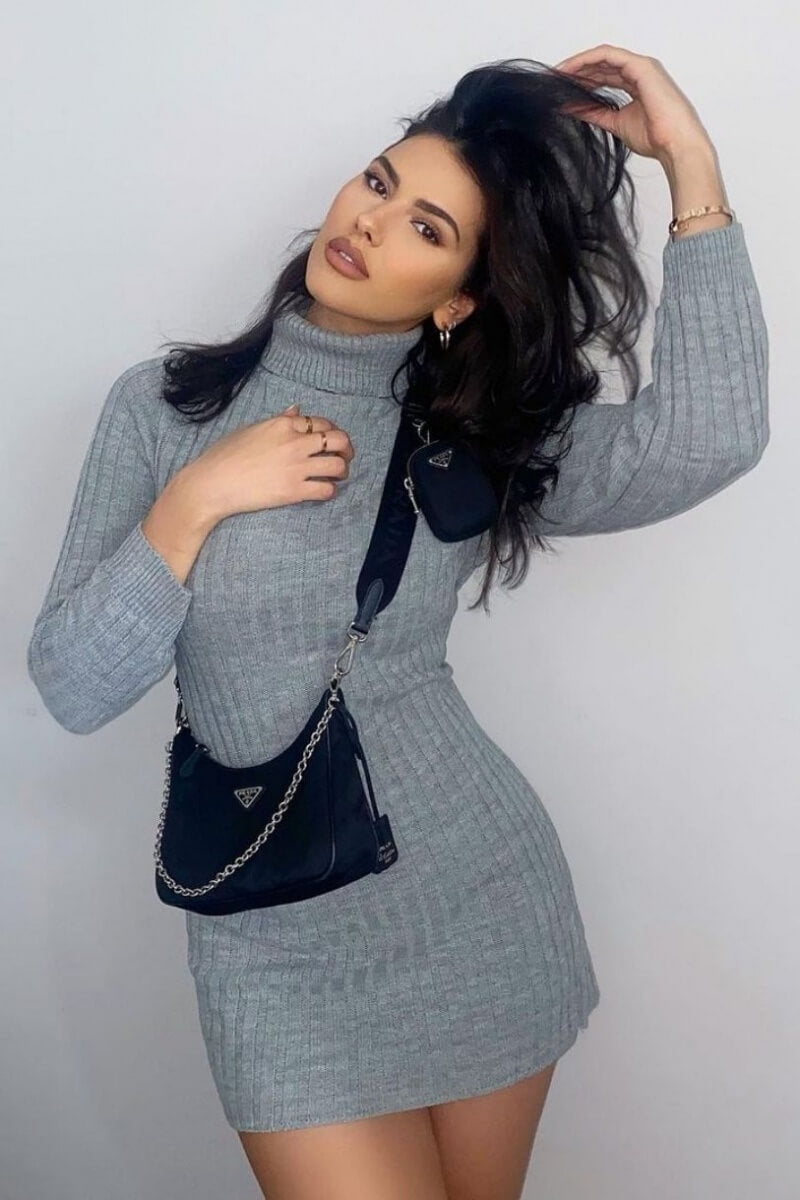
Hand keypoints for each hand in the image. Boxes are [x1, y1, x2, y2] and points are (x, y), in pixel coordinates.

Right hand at [183, 403, 354, 520]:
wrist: (212, 484)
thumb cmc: (224, 456)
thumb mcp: (251, 430)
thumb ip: (278, 421)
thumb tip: (296, 410)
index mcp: (282, 424)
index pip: (320, 422)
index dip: (331, 431)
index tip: (331, 440)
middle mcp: (294, 442)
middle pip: (338, 440)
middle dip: (347, 448)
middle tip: (345, 456)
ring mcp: (296, 467)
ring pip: (338, 466)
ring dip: (343, 471)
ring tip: (337, 476)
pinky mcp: (294, 491)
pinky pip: (326, 490)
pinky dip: (330, 491)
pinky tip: (324, 491)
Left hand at [553, 44, 712, 162]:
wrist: (676, 144)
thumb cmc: (656, 138)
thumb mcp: (617, 124)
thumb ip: (597, 114)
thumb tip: (574, 110)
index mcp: (637, 85)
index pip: (604, 76)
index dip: (582, 80)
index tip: (561, 88)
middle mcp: (639, 72)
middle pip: (601, 65)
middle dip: (576, 71)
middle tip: (553, 79)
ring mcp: (641, 67)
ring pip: (603, 57)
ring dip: (578, 64)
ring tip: (557, 74)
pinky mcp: (641, 67)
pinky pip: (608, 56)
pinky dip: (588, 61)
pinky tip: (571, 70)